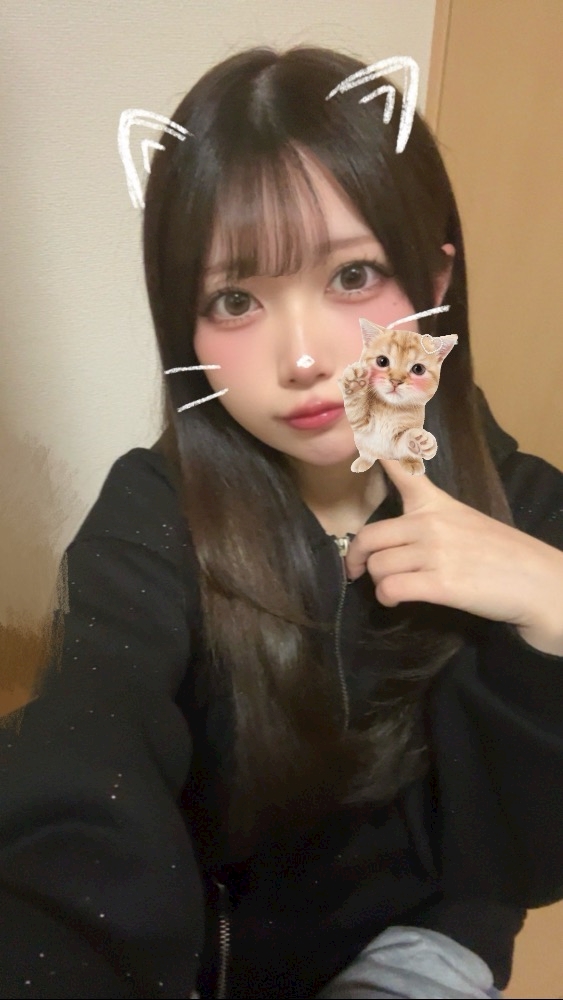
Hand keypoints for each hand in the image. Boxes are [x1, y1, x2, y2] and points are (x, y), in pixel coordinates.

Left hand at [345, 459, 562, 645]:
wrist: (537, 581)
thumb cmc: (503, 554)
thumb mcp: (466, 521)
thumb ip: (433, 520)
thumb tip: (400, 538)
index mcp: (436, 504)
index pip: (402, 473)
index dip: (378, 457)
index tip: (362, 436)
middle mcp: (430, 524)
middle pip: (369, 537)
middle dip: (357, 558)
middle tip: (357, 571)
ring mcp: (435, 552)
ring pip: (377, 567)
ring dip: (378, 583)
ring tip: (391, 588)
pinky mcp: (440, 583)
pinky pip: (391, 589)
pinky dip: (387, 599)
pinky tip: (395, 602)